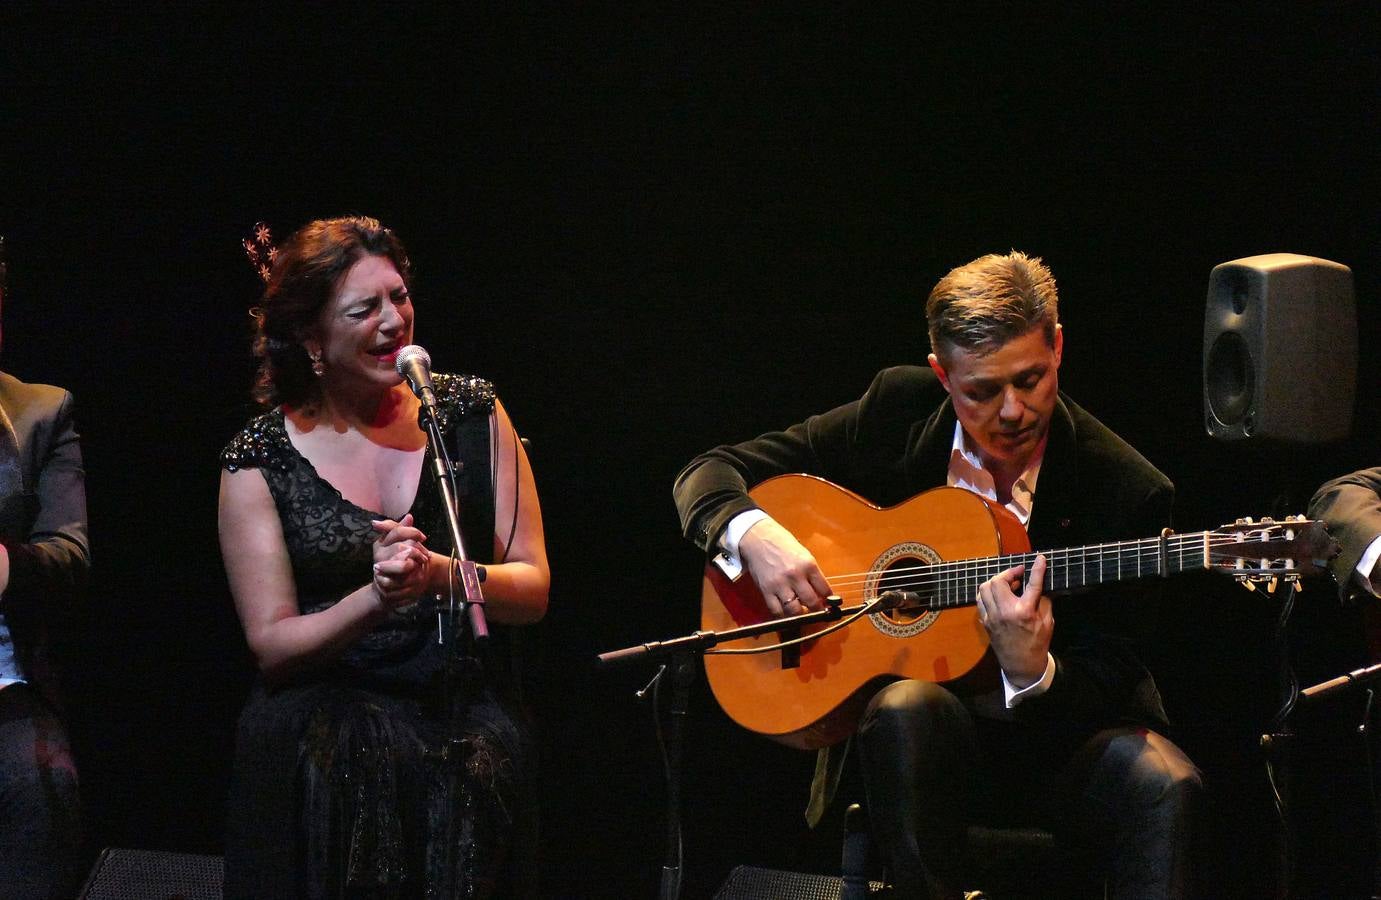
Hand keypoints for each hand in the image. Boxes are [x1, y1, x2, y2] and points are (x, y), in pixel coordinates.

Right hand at [371, 515, 430, 608]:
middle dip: (418, 550)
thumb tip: (409, 517)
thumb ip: (403, 531)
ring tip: (421, 564)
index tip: (423, 538)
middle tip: (425, 555)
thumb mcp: (400, 544)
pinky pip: (404, 579)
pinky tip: (417, 574)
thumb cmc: (396, 563)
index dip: (413, 533)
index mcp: (380, 543)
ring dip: (417, 563)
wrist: (387, 589)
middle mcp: (378, 555)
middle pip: (402, 546)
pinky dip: (414, 576)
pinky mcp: (386, 583)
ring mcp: (381, 569)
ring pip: (404, 562)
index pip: (396, 531)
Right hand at [738, 517, 831, 616]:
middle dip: (817, 612)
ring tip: (802, 616)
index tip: (829, 605)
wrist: (757, 537)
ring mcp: (780, 585)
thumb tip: (820, 593)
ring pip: (794, 611)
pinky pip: (776, 611)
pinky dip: (783, 616)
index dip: (829, 601)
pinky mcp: (766, 590)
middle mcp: (796, 576)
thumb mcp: (803, 554)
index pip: (825, 590)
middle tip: (818, 614)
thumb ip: (811, 573)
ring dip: (800, 616)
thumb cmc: (782, 543)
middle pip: (812, 603)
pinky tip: (786, 615)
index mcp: (808, 565)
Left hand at [975, 553, 1051, 687]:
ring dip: (996, 582)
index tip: (1039, 558)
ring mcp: (992, 616)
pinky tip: (999, 596)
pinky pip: (981, 600)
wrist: (1021, 665)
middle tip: (1019, 575)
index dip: (1037, 568)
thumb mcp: (1048, 622)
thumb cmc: (1037, 643)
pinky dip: (989, 594)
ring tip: (1009, 585)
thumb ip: (1044, 601)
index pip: (1032, 583)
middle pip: (998, 581)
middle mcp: (1005, 611)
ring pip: (984, 588)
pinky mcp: (985, 621)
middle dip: (1008, 573)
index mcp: (1025, 611)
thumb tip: (1040, 585)